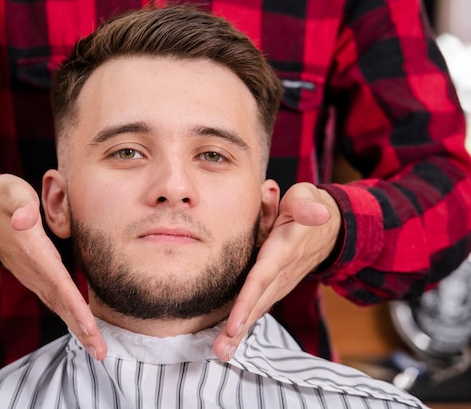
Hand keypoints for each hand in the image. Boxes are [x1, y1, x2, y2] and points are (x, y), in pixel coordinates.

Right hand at [0, 174, 106, 358]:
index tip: (89, 328)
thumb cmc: (2, 198)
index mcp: (34, 252)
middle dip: (81, 329)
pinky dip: (70, 315)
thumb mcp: (10, 192)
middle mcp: (33, 270)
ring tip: (96, 347)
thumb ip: (19, 204)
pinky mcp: (35, 275)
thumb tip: (24, 219)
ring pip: (59, 306)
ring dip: (77, 328)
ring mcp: (33, 276)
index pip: (58, 284)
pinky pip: (55, 299)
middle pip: (61, 304)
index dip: (74, 307)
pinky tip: (82, 327)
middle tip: (100, 353)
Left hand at [213, 182, 340, 360]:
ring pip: (258, 309)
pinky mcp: (277, 286)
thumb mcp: (308, 198)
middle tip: (221, 352)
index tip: (234, 326)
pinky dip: (245, 324)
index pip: (261, 279)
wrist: (330, 227)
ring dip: (240, 332)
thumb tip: (315, 211)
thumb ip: (307, 205)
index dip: (247, 302)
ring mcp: (280, 282)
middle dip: (239, 329)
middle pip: (257, 303)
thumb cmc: (309, 206)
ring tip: (222, 353)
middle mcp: (281, 273)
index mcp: (282, 252)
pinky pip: (259, 306)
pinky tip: (231, 340)